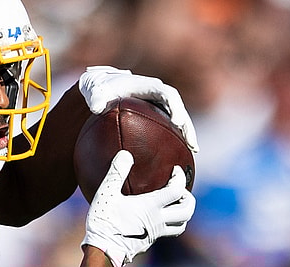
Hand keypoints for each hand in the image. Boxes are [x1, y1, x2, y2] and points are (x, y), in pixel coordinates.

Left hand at [78, 66, 198, 152]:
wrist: (104, 90)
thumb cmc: (102, 90)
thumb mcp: (97, 92)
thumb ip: (97, 99)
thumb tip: (96, 108)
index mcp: (150, 87)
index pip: (168, 95)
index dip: (175, 108)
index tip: (177, 122)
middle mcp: (159, 96)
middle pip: (179, 110)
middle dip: (187, 127)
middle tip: (193, 145)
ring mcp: (160, 106)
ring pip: (179, 120)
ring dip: (187, 135)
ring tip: (193, 153)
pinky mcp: (158, 115)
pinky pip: (170, 127)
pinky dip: (175, 139)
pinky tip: (178, 156)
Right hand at [82, 150, 194, 266]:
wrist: (102, 252)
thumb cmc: (104, 222)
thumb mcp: (106, 194)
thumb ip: (116, 173)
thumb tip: (125, 154)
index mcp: (151, 207)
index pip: (176, 191)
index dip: (180, 178)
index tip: (175, 170)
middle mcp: (158, 221)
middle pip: (187, 211)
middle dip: (189, 198)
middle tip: (181, 189)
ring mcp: (155, 233)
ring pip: (181, 225)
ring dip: (183, 213)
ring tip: (175, 204)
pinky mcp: (149, 242)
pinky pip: (167, 232)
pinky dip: (170, 223)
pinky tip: (157, 218)